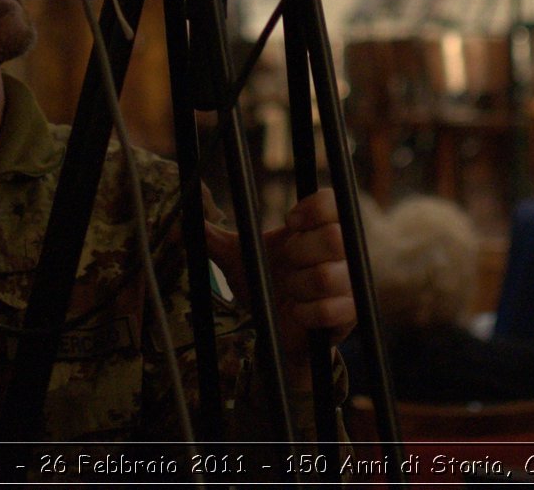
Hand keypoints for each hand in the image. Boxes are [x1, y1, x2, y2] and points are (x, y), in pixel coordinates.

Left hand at [205, 189, 355, 384]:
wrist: (279, 330)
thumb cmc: (266, 285)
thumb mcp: (239, 260)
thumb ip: (216, 240)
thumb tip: (183, 223)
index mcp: (319, 229)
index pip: (332, 202)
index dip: (312, 209)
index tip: (289, 222)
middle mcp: (342, 252)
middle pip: (333, 237)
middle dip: (299, 253)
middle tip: (288, 265)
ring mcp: (349, 282)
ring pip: (326, 276)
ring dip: (297, 288)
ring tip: (291, 292)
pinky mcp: (349, 313)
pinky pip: (329, 310)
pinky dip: (305, 313)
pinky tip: (298, 313)